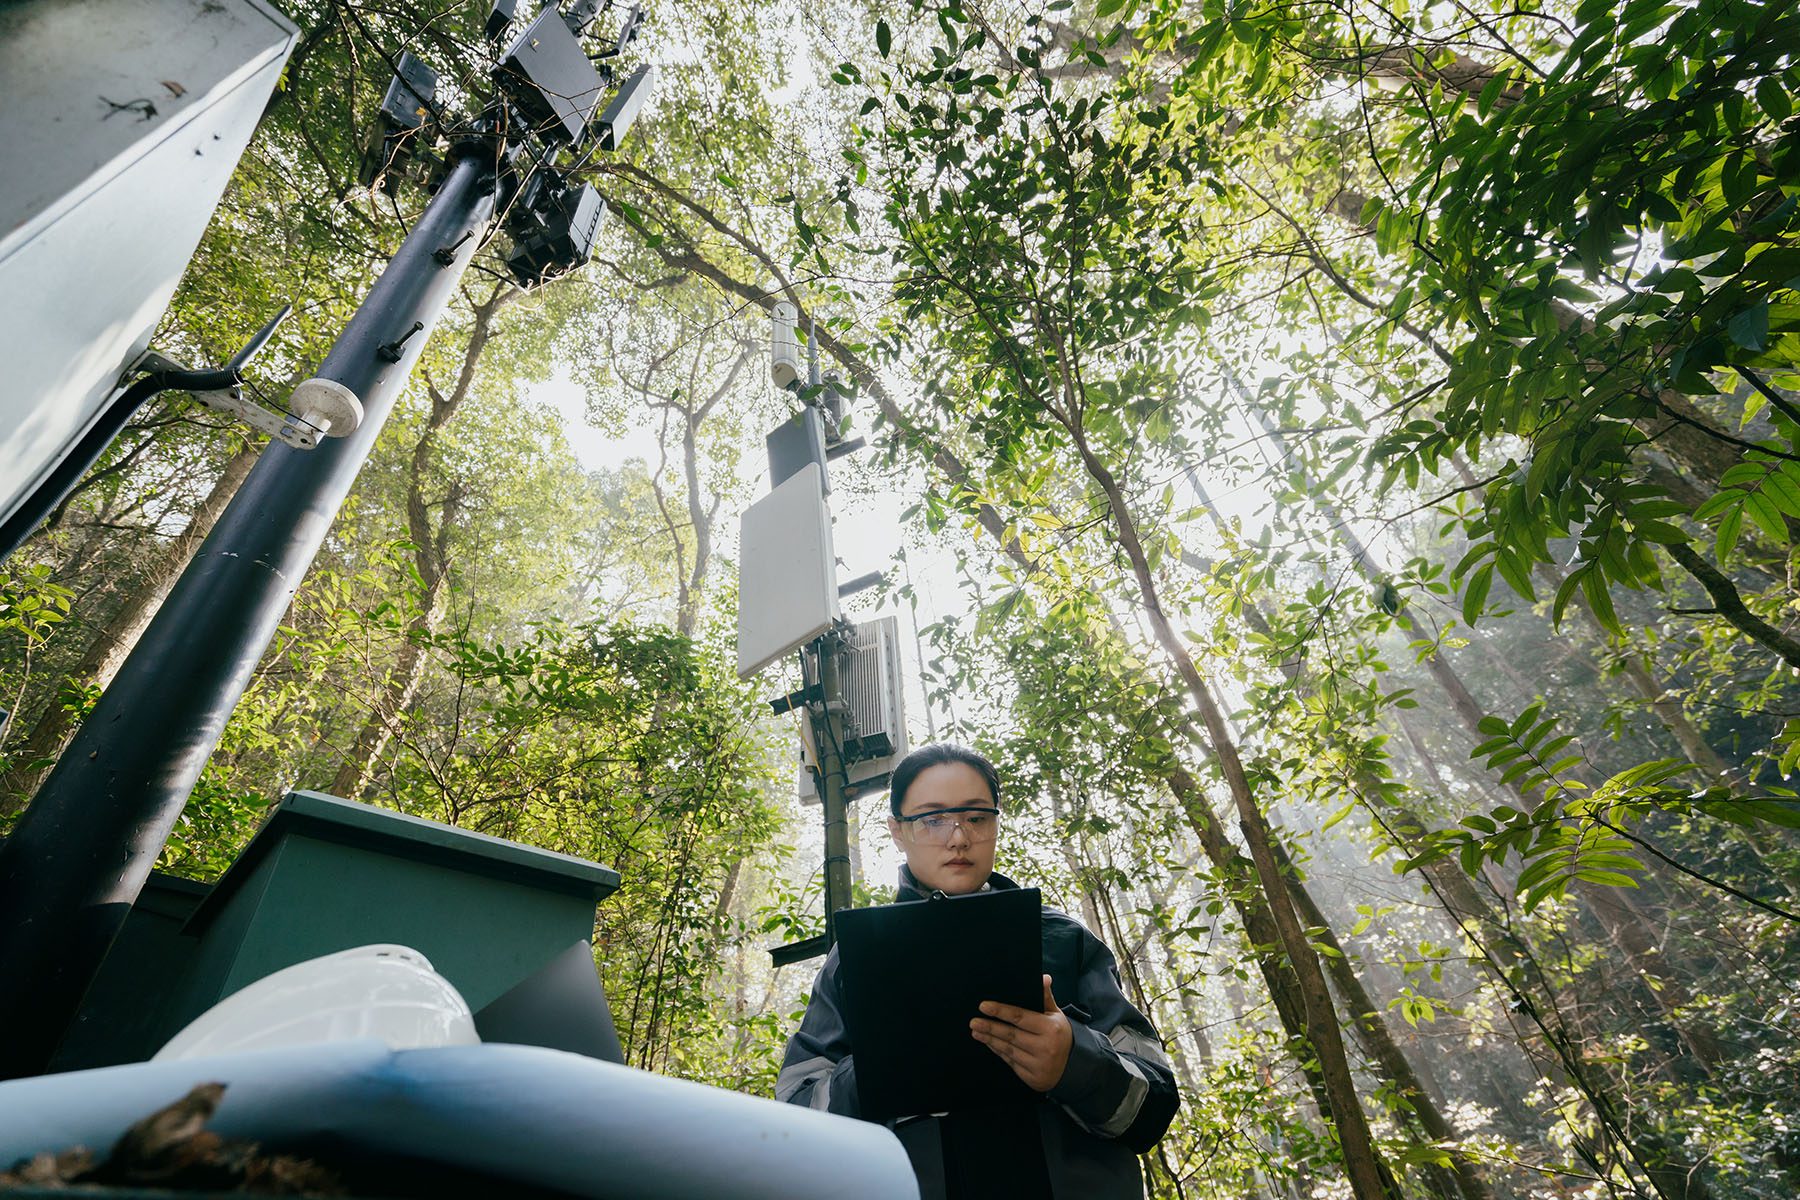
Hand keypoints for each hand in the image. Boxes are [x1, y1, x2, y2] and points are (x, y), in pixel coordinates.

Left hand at [971, 974, 1072, 1092]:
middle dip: (990, 1027)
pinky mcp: (1032, 1078)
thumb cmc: (1059, 1034)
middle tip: (973, 1022)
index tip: (984, 1006)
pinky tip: (989, 1044)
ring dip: (990, 1040)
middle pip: (1011, 1035)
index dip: (1000, 1011)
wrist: (1073, 1065)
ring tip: (976, 1032)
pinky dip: (998, 1052)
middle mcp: (1045, 1047)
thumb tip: (1044, 978)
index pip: (1020, 1017)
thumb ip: (1045, 997)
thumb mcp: (1056, 1014)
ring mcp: (1039, 1064)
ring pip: (1008, 1050)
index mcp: (1050, 1028)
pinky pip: (1010, 1062)